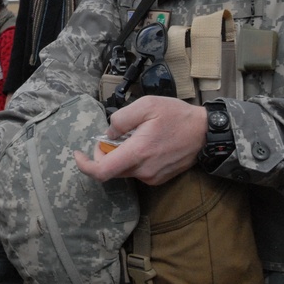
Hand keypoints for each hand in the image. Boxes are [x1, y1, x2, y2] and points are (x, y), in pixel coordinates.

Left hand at [74, 96, 207, 185]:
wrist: (205, 132)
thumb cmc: (177, 116)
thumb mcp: (146, 105)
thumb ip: (121, 119)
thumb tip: (108, 134)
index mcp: (138, 154)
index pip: (102, 172)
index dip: (85, 166)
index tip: (78, 155)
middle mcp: (143, 171)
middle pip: (111, 170)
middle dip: (103, 154)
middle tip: (112, 136)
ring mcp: (152, 177)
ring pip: (123, 170)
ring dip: (119, 156)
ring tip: (132, 136)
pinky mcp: (158, 178)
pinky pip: (136, 171)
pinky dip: (132, 159)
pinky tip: (144, 143)